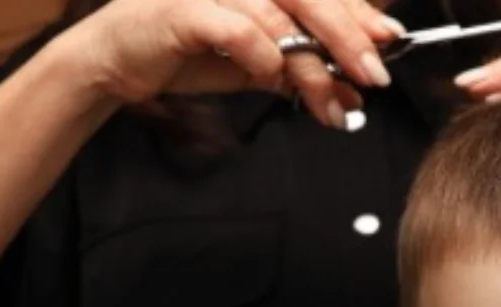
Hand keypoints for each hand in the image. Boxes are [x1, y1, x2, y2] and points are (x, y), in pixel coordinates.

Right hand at [52, 0, 404, 128]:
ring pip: (279, 17)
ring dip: (311, 65)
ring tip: (329, 102)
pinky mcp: (183, 9)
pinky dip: (262, 55)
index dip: (358, 13)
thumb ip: (299, 71)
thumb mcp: (254, 66)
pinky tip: (273, 79)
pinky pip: (238, 30)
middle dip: (348, 37)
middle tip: (373, 74)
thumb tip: (352, 92)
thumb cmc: (182, 53)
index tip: (388, 41)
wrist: (113, 64)